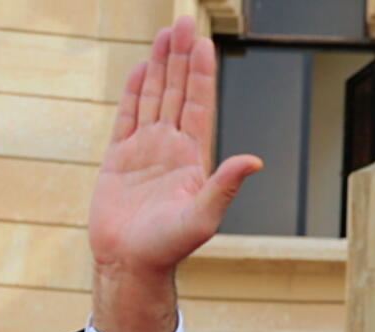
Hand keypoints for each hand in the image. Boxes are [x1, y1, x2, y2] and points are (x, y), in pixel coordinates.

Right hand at [88, 16, 260, 331]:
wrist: (131, 264)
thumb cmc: (170, 248)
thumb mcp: (203, 217)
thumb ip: (225, 186)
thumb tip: (255, 161)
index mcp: (193, 159)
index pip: (199, 105)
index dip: (201, 73)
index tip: (204, 42)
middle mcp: (171, 149)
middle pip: (177, 93)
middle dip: (181, 58)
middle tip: (184, 21)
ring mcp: (145, 152)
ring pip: (154, 98)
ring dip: (159, 67)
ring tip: (165, 34)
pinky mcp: (119, 159)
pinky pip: (127, 117)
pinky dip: (134, 93)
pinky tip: (140, 70)